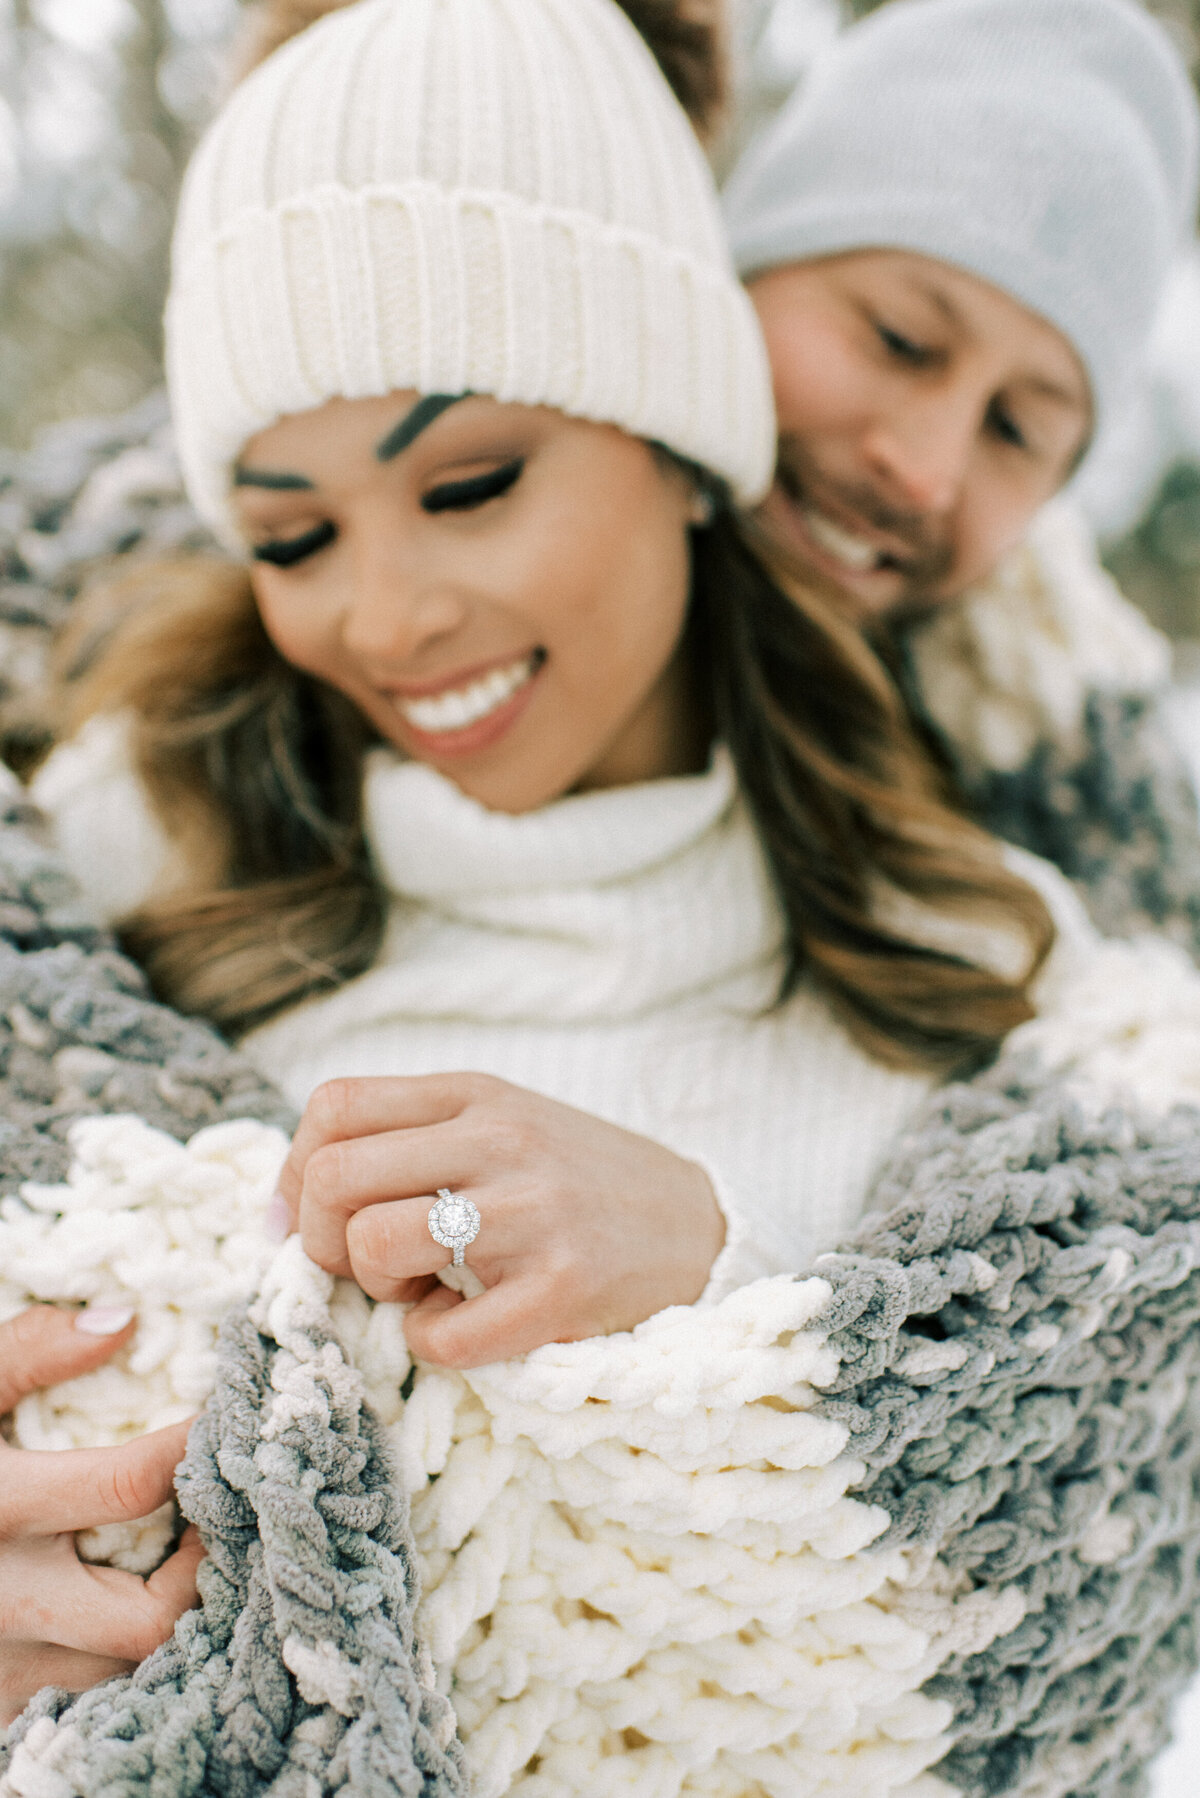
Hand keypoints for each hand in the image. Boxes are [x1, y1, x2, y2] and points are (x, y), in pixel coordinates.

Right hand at [0, 1307, 203, 1725]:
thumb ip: (25, 1352)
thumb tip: (123, 1319)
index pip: (131, 1486)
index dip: (195, 1448)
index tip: (227, 1415)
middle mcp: (3, 1602)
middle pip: (146, 1620)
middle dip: (204, 1570)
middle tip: (226, 1511)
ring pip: (122, 1668)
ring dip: (169, 1617)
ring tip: (192, 1552)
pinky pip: (80, 1695)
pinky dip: (118, 1657)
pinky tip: (131, 1602)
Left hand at [278, 1073, 725, 1366]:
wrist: (701, 1226)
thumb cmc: (576, 1181)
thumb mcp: (499, 1126)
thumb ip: (408, 1142)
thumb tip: (287, 1206)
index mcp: (474, 1095)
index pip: (333, 1105)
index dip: (295, 1169)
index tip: (308, 1217)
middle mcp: (500, 1140)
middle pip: (334, 1176)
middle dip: (321, 1238)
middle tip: (363, 1264)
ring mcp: (533, 1212)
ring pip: (374, 1244)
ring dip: (376, 1287)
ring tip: (421, 1288)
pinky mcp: (564, 1288)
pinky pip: (442, 1334)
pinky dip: (432, 1344)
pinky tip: (466, 1327)